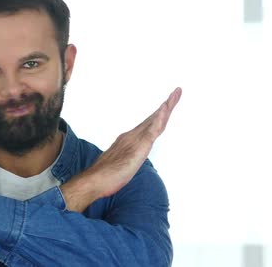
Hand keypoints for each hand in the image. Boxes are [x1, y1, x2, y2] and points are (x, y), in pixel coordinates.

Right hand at [61, 87, 181, 211]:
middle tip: (177, 92)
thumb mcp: (120, 166)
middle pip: (153, 118)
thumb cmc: (105, 176)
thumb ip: (126, 159)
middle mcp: (132, 136)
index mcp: (129, 140)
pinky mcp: (139, 147)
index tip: (167, 105)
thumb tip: (129, 160)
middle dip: (166, 105)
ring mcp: (135, 140)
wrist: (95, 180)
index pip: (148, 125)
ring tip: (175, 94)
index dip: (158, 115)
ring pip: (155, 120)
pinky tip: (165, 110)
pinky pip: (152, 131)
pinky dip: (159, 119)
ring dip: (166, 107)